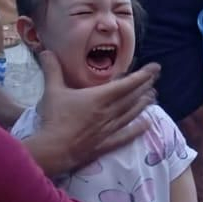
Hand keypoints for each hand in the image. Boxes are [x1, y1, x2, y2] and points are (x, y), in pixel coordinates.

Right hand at [26, 50, 159, 176]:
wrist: (54, 149)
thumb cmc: (54, 118)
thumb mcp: (52, 91)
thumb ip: (52, 70)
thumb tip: (46, 52)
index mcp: (98, 98)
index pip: (126, 84)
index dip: (142, 75)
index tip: (155, 68)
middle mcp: (108, 112)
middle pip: (131, 98)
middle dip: (145, 87)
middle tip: (156, 79)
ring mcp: (108, 129)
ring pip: (130, 114)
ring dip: (143, 105)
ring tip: (153, 96)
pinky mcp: (105, 144)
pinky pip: (125, 136)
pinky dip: (137, 130)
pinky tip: (147, 124)